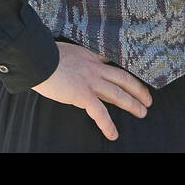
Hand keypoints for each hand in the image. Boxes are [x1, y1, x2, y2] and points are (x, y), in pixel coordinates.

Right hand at [31, 41, 152, 140]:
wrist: (36, 57)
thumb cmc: (43, 54)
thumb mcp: (65, 50)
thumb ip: (73, 58)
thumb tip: (68, 65)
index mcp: (90, 56)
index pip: (112, 64)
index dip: (123, 73)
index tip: (133, 78)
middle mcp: (94, 67)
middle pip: (123, 78)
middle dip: (138, 89)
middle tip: (148, 99)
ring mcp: (90, 80)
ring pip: (118, 93)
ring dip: (132, 104)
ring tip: (142, 112)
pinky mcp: (82, 94)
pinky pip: (99, 111)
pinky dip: (107, 124)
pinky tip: (113, 134)